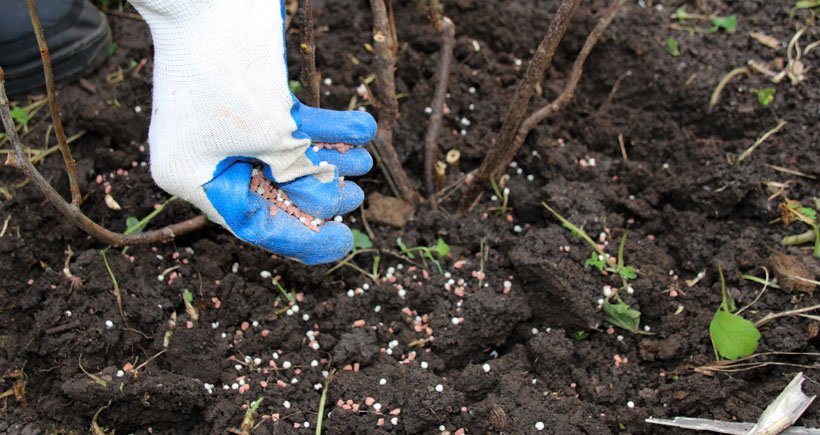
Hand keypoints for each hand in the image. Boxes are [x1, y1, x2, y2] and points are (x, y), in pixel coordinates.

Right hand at [129, 0, 374, 263]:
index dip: (303, 238)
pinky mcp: (247, 98)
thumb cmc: (231, 66)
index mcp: (191, 177)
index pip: (252, 223)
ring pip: (284, 156)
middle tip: (355, 196)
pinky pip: (288, 122)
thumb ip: (296, 169)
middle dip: (318, 193)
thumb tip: (321, 192)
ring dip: (327, 157)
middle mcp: (204, 155)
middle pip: (271, 192)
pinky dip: (324, 125)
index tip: (343, 242)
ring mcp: (225, 126)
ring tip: (363, 162)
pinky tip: (362, 128)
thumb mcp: (271, 135)